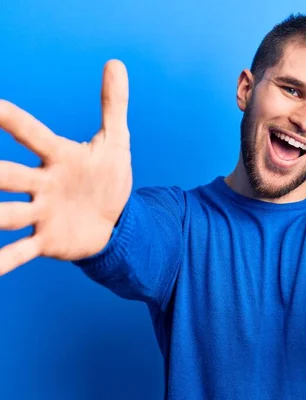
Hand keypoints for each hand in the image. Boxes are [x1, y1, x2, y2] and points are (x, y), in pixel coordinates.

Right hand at [0, 60, 132, 274]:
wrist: (115, 221)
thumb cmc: (108, 178)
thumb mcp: (115, 141)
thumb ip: (112, 104)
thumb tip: (115, 63)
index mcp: (59, 157)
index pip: (31, 132)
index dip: (10, 118)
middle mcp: (42, 183)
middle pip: (8, 175)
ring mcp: (41, 212)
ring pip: (6, 213)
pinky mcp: (46, 240)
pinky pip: (18, 252)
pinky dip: (2, 263)